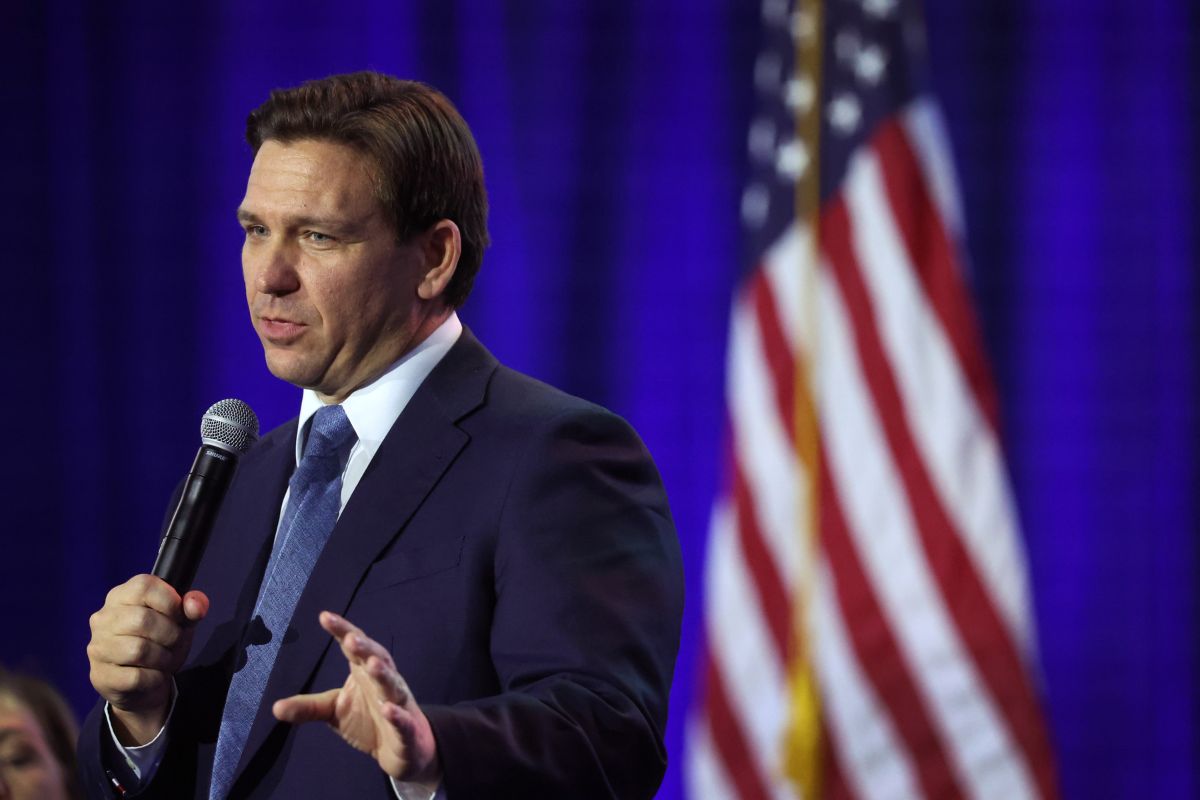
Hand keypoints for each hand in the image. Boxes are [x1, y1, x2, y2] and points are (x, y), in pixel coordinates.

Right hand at [86, 574, 208, 744]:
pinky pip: (136, 676)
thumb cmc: (160, 642)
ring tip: (164, 659)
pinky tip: (155, 675)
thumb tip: (195, 605)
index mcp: (121, 596)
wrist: (142, 683)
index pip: (144, 586)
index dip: (170, 601)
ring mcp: (98, 647)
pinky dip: (155, 678)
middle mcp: (103, 619)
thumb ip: (192, 608)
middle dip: (170, 634)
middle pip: (142, 619)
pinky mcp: (100, 675)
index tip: (179, 616)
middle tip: (174, 643)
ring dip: (162, 658)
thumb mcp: (181, 621)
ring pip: (138, 649)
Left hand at [272, 612, 440, 786]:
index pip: (354, 647)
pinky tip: (387, 709)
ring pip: (392, 684)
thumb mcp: (334, 710)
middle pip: (377, 658)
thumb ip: (308, 707)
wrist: (403, 747)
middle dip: (365, 648)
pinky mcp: (407, 728)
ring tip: (372, 665)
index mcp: (365, 672)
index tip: (325, 617)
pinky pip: (403, 720)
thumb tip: (275, 708)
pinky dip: (396, 715)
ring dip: (384, 674)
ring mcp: (398, 703)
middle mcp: (384, 682)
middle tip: (351, 639)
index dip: (342, 631)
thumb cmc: (368, 719)